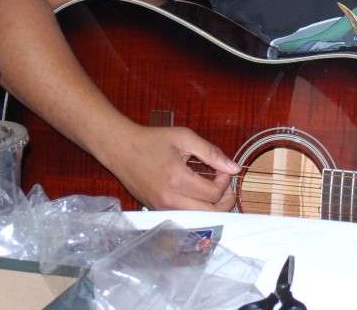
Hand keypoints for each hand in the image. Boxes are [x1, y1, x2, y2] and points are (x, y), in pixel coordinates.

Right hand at [102, 124, 241, 210]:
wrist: (120, 149)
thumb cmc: (153, 140)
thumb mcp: (185, 138)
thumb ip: (212, 153)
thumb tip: (235, 168)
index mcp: (177, 179)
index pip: (213, 193)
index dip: (225, 182)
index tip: (222, 169)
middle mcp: (169, 199)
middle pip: (209, 213)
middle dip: (224, 201)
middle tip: (225, 186)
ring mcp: (162, 208)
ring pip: (198, 219)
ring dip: (212, 207)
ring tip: (214, 190)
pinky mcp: (157, 210)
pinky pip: (185, 217)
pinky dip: (198, 210)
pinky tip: (199, 195)